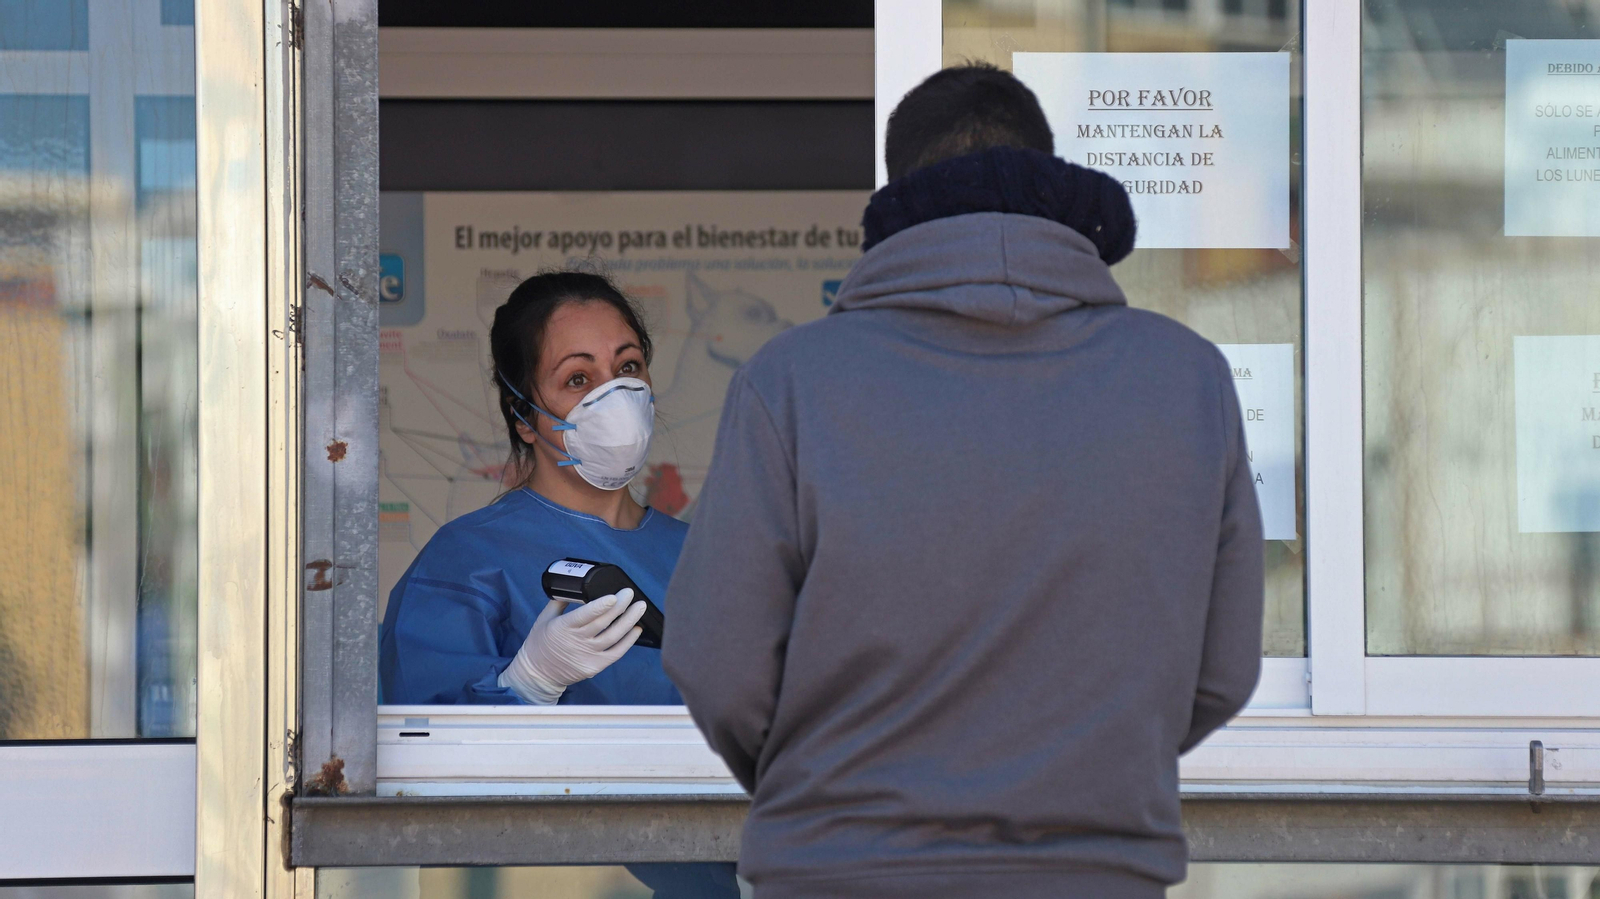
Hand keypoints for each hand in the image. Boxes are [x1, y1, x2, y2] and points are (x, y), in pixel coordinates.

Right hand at [498, 589, 647, 703]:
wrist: (538, 674)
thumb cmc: (540, 643)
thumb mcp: (544, 618)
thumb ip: (560, 601)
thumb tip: (576, 587)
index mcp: (563, 627)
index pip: (585, 615)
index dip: (601, 606)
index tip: (614, 596)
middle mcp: (576, 641)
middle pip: (603, 623)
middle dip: (620, 607)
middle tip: (630, 593)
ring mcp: (587, 655)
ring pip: (613, 637)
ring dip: (629, 621)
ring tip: (639, 607)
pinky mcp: (595, 666)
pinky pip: (616, 653)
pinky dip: (628, 641)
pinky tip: (636, 629)